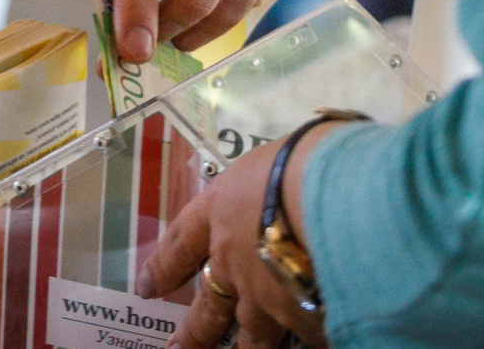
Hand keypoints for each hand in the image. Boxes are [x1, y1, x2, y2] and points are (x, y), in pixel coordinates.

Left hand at [139, 132, 331, 348]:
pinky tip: (319, 336)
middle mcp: (236, 261)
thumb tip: (303, 172)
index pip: (182, 240)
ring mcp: (268, 297)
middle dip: (194, 331)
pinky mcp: (304, 319)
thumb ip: (283, 176)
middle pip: (208, 304)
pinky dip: (311, 334)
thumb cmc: (309, 160)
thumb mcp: (285, 154)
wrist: (337, 200)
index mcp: (223, 210)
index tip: (146, 287)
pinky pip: (305, 332)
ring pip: (252, 334)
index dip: (163, 265)